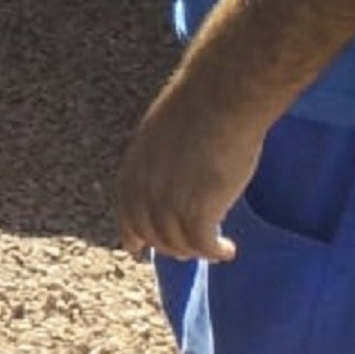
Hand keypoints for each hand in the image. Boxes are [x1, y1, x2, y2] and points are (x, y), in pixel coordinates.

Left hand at [112, 69, 262, 261]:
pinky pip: (203, 245)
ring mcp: (169, 203)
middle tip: (190, 250)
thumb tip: (173, 173)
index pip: (126, 214)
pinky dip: (215, 252)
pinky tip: (228, 250)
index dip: (131, 233)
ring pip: (178, 244)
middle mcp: (145, 190)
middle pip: (153, 234)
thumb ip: (160, 160)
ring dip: (196, 251)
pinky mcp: (199, 211)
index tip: (137, 247)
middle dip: (170, 247)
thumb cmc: (198, 108)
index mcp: (133, 170)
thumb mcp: (163, 135)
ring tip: (214, 249)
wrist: (217, 101)